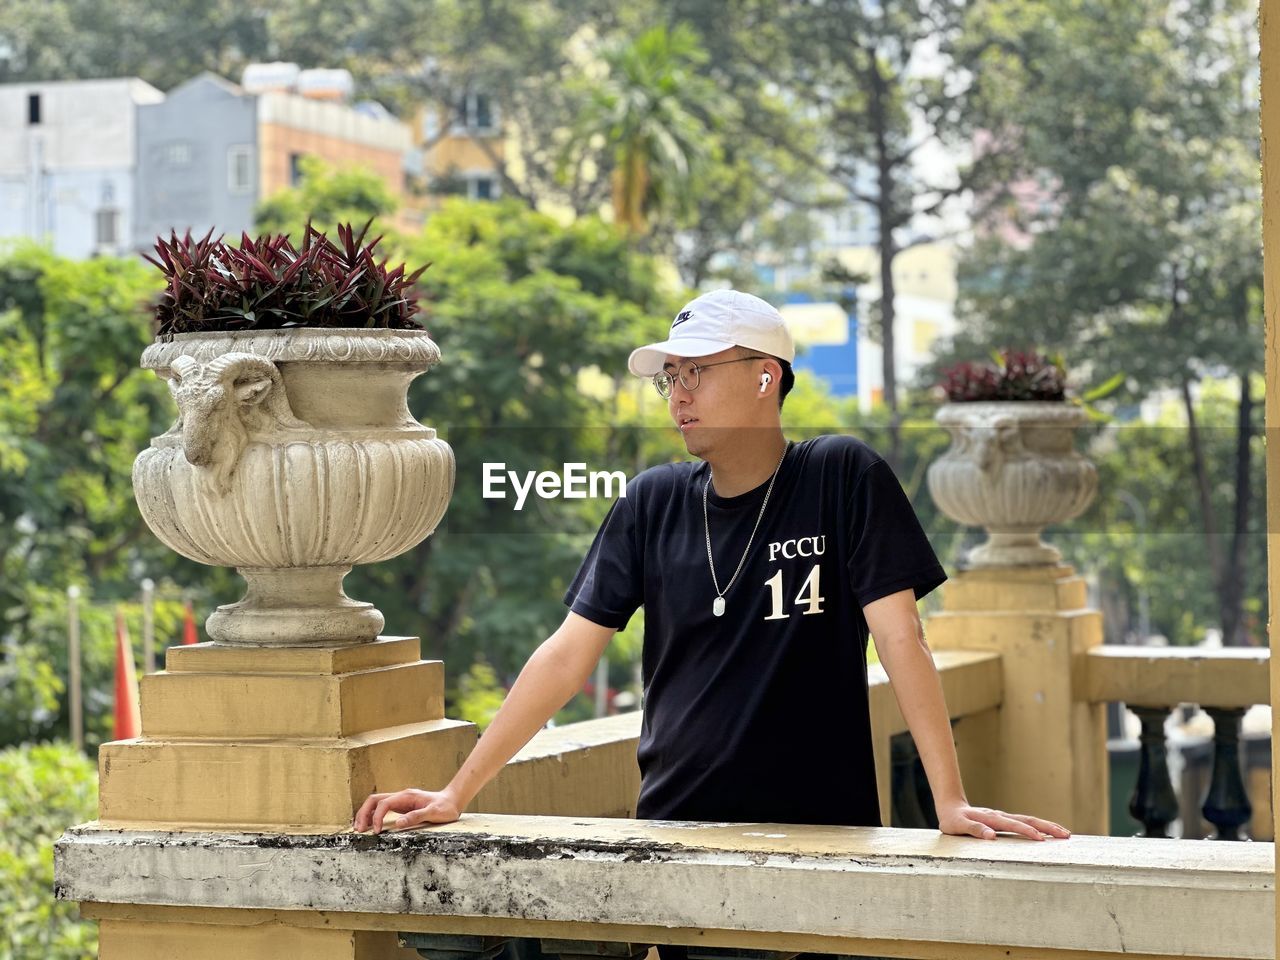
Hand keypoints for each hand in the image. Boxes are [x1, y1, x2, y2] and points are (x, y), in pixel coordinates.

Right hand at [353, 788, 461, 833]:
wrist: (453, 801)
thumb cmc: (445, 808)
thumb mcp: (434, 813)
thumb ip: (417, 816)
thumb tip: (399, 823)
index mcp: (406, 796)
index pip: (384, 803)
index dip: (376, 817)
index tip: (376, 831)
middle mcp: (401, 796)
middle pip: (374, 800)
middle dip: (364, 813)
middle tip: (359, 829)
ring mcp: (400, 801)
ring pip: (376, 803)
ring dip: (366, 814)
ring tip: (359, 828)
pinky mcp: (401, 806)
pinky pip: (382, 808)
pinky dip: (373, 815)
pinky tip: (370, 825)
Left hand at [936, 800, 1071, 840]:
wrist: (951, 807)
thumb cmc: (952, 820)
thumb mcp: (957, 826)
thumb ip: (973, 829)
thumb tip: (991, 835)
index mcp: (991, 818)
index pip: (1012, 825)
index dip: (1026, 832)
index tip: (1040, 839)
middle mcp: (1000, 816)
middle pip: (1027, 820)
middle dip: (1047, 827)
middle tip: (1065, 835)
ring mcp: (1004, 817)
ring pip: (1029, 820)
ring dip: (1047, 826)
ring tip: (1065, 834)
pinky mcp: (1005, 820)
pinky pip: (1025, 823)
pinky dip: (1039, 827)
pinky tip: (1049, 833)